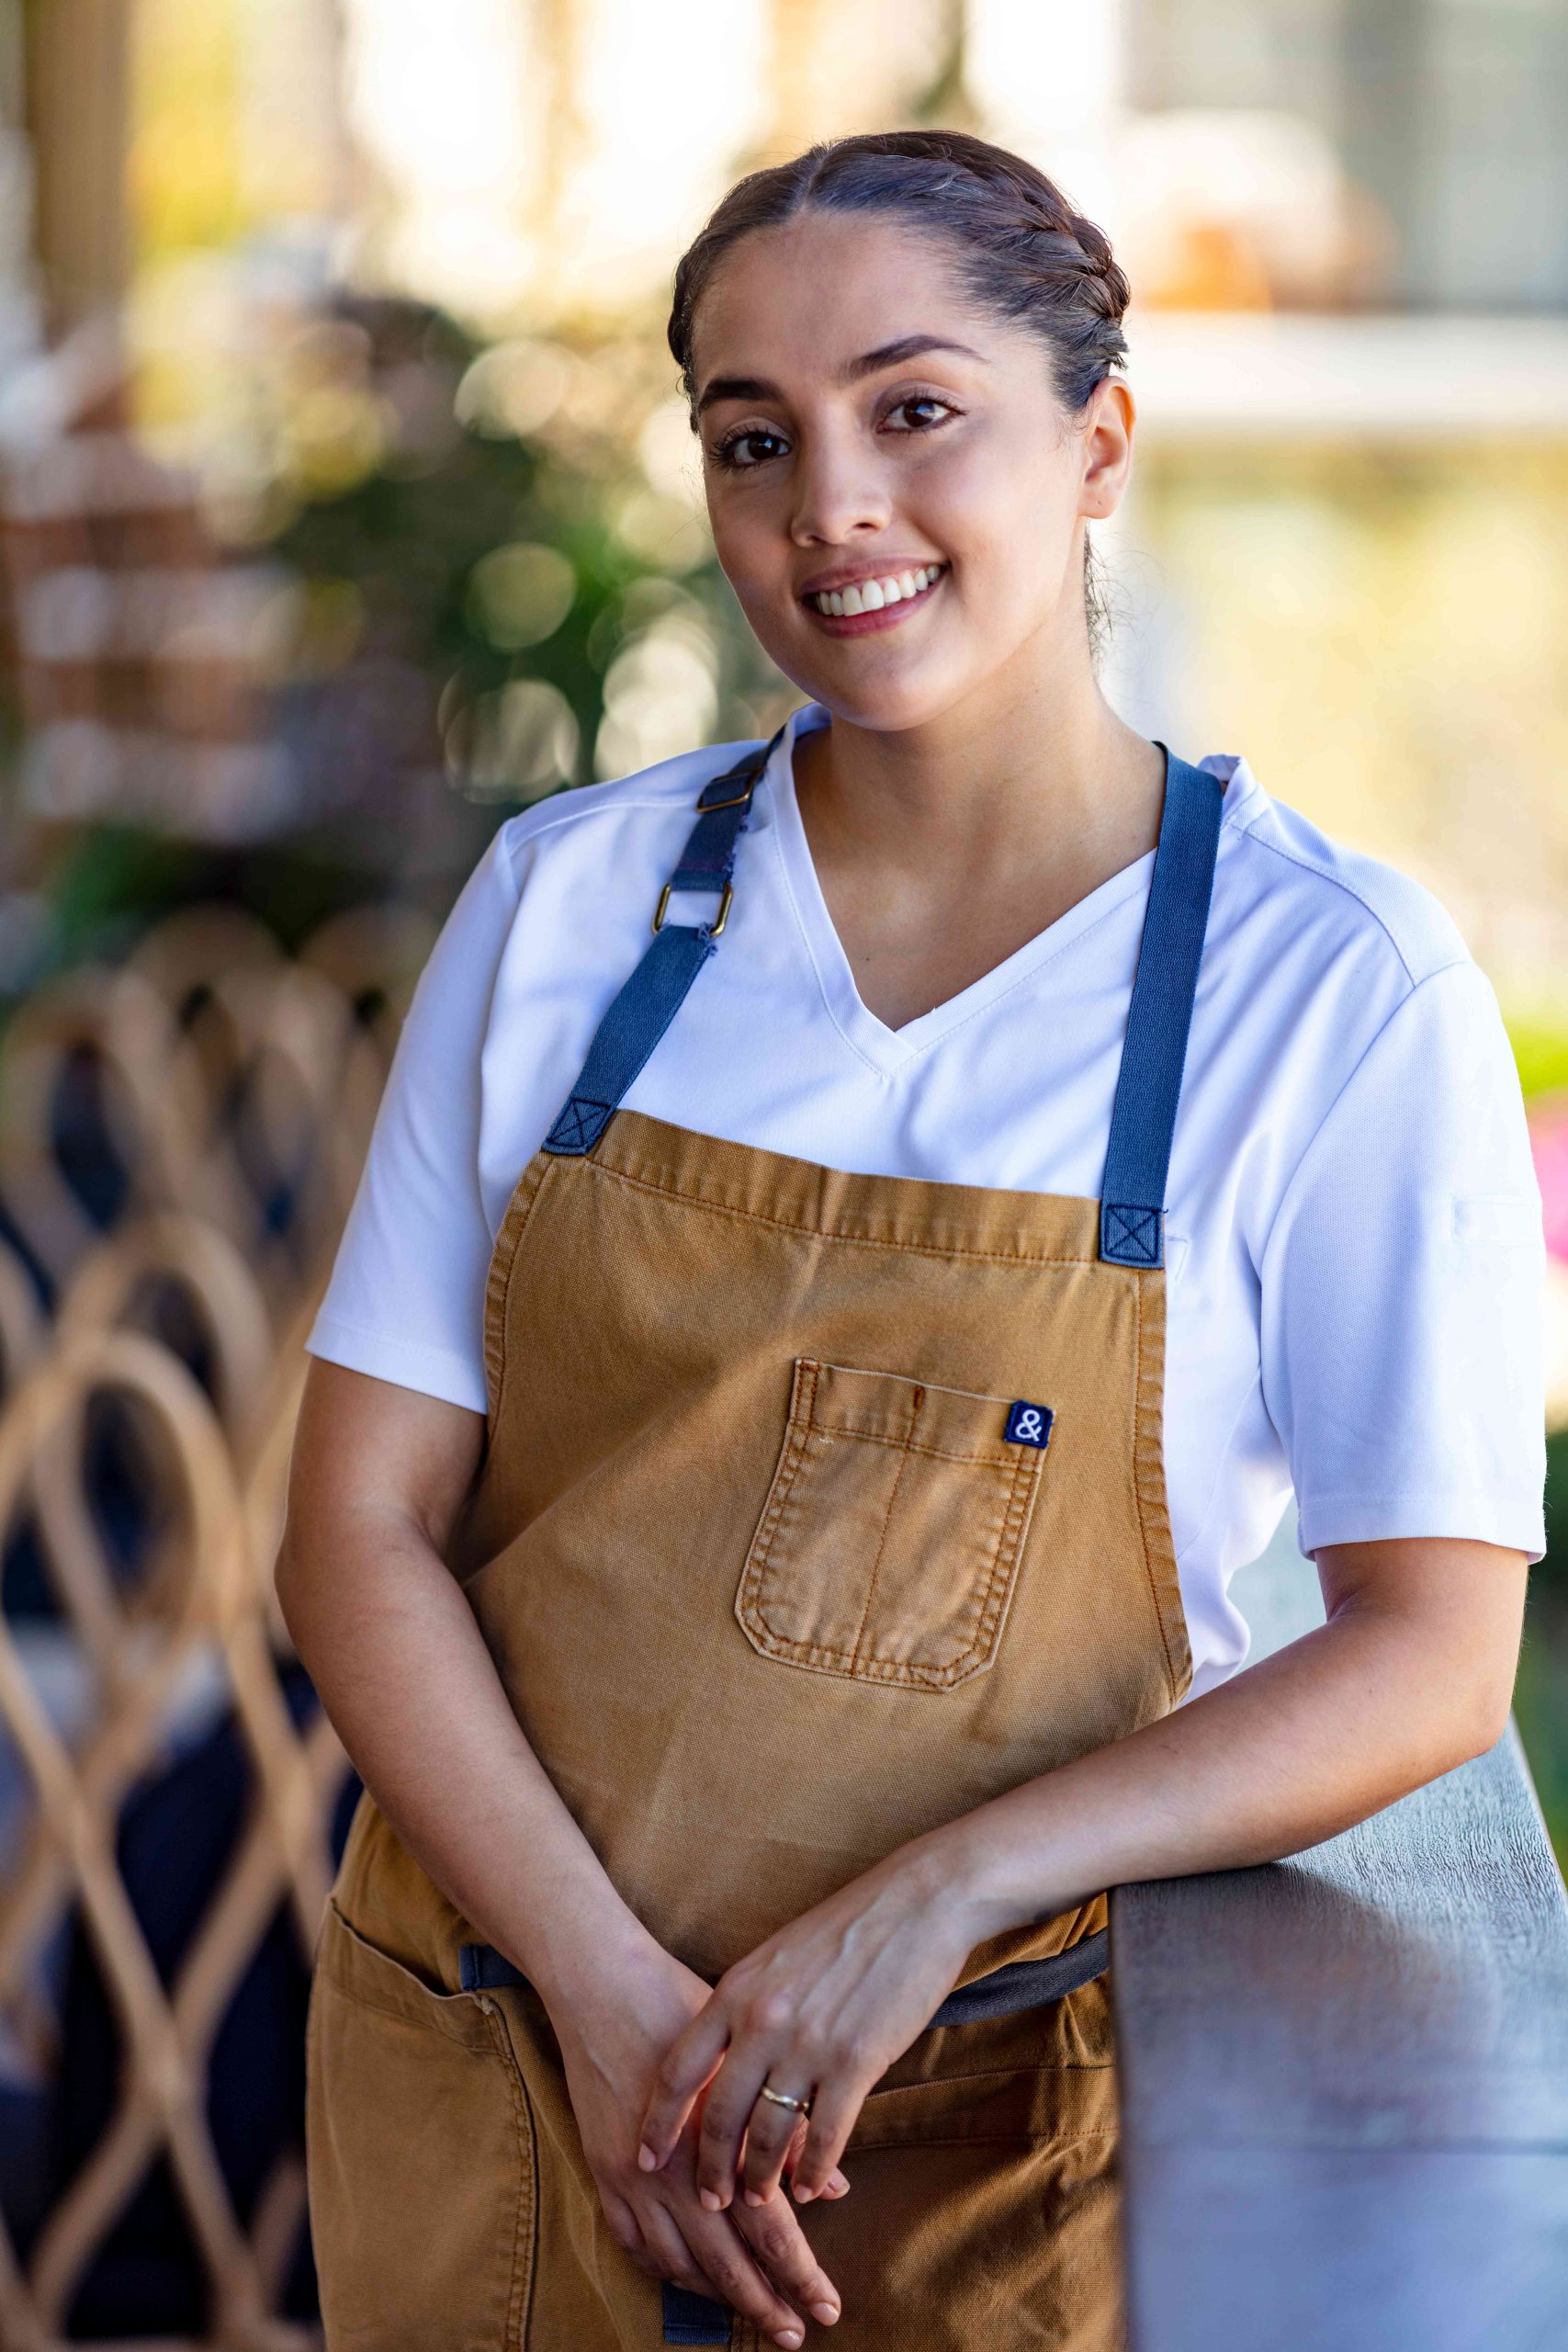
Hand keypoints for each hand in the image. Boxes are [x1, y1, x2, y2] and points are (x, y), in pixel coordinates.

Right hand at [546, 1935, 849, 2346]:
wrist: (599, 1982)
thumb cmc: (679, 2004)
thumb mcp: (746, 2057)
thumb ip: (787, 2128)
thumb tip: (835, 2186)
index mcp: (717, 2141)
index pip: (769, 2230)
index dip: (800, 2275)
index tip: (828, 2307)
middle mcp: (672, 2171)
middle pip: (727, 2261)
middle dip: (766, 2304)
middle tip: (797, 2333)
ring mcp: (631, 2176)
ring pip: (679, 2262)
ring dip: (718, 2294)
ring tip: (750, 2311)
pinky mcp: (602, 2169)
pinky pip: (633, 2242)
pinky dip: (664, 2268)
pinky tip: (688, 2276)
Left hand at [635, 1841, 977, 2210]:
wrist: (915, 1904)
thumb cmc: (846, 1929)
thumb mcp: (775, 1958)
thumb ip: (745, 2005)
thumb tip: (724, 2057)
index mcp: (736, 1991)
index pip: (678, 2069)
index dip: (658, 2121)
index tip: (645, 2157)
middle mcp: (763, 2020)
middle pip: (719, 2114)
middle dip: (710, 2167)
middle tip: (709, 2199)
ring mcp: (808, 2043)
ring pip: (768, 2134)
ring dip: (759, 2178)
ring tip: (758, 2199)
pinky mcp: (856, 2061)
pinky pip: (824, 2135)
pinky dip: (812, 2170)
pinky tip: (809, 2188)